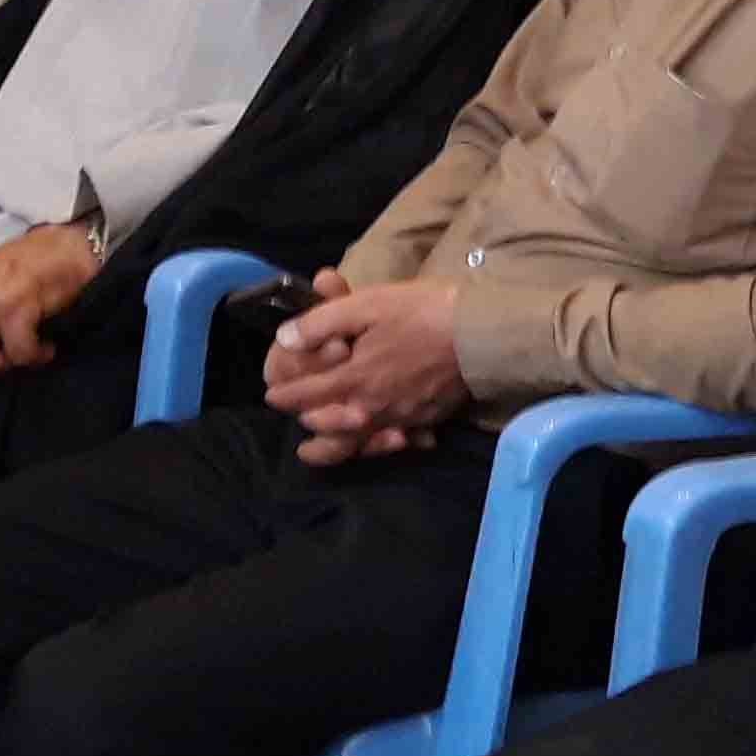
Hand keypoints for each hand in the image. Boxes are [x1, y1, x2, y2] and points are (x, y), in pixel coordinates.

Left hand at [263, 278, 468, 466]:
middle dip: (309, 425)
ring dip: (337, 447)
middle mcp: (373, 408)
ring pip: (361, 441)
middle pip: (330, 427)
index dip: (285, 395)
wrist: (483, 333)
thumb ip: (322, 323)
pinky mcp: (428, 419)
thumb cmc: (423, 312)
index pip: (307, 395)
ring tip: (322, 451)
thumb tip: (284, 340)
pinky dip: (387, 443)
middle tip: (298, 422)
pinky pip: (400, 439)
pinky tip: (385, 439)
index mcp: (354, 379)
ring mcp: (403, 418)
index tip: (271, 396)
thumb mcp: (367, 304)